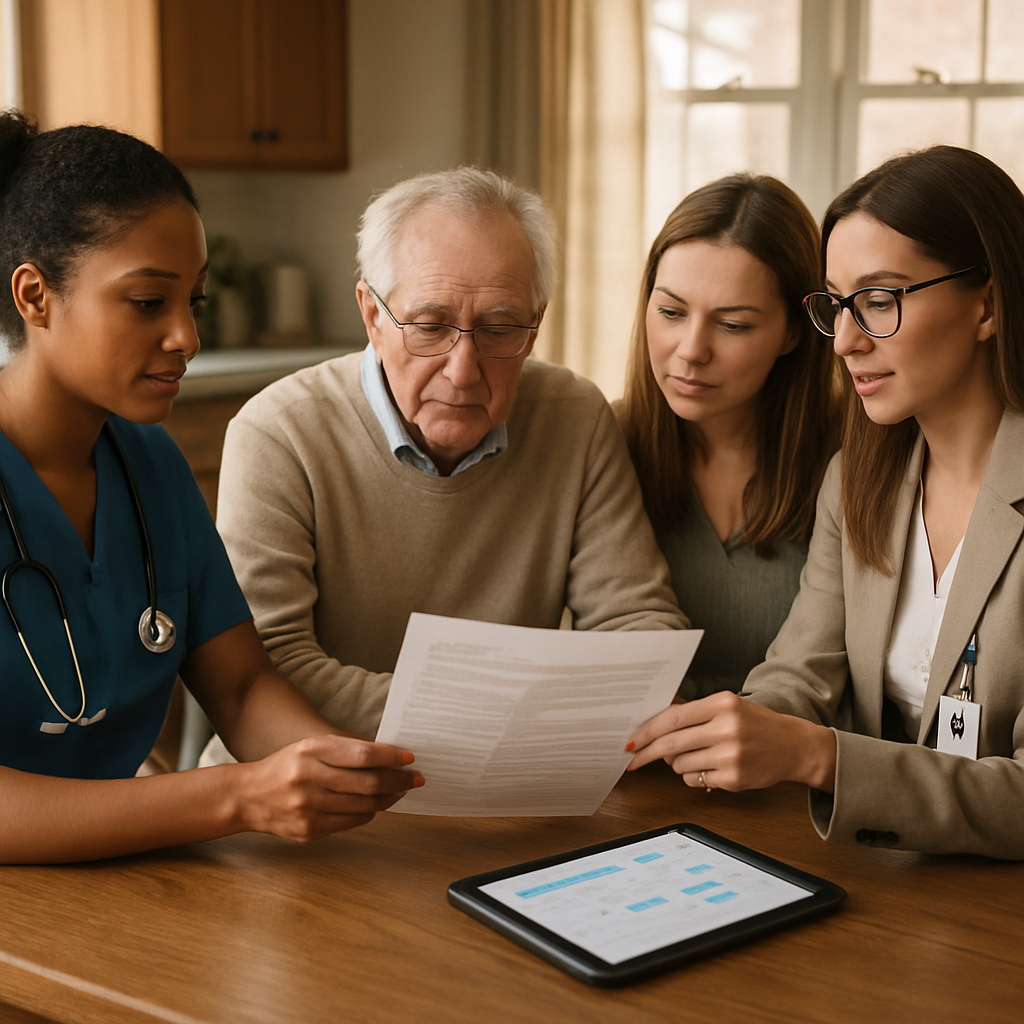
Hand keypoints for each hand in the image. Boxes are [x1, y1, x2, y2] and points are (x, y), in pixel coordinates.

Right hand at [234, 735, 422, 840]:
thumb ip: (345, 750)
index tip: (410, 758)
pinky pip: (352, 822)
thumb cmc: (287, 766)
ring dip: (389, 798)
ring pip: (364, 805)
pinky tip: (377, 805)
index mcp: (310, 751)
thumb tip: (389, 757)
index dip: (391, 758)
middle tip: (415, 778)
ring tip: (400, 791)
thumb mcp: (311, 747)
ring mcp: (308, 807)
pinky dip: (370, 813)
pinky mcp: (309, 830)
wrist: (248, 796)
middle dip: (398, 780)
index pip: (362, 754)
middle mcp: (309, 778)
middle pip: (368, 782)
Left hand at [625, 691, 835, 792]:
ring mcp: (731, 755)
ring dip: (675, 764)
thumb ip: (693, 712)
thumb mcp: (727, 706)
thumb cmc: (755, 723)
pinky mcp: (734, 778)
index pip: (673, 718)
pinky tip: (707, 767)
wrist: (794, 746)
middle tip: (632, 759)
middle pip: (671, 744)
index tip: (630, 740)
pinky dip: (692, 775)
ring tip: (692, 755)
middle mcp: (726, 728)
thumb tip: (652, 722)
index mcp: (722, 704)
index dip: (646, 730)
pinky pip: (694, 779)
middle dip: (647, 753)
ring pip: (680, 764)